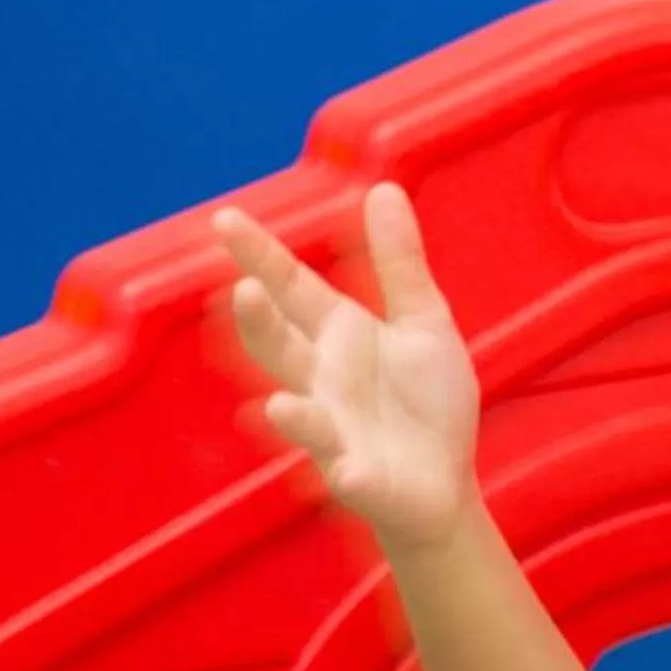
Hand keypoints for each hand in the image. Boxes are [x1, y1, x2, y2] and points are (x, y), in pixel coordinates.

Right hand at [214, 183, 481, 547]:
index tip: (224, 220)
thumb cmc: (427, 401)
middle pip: (280, 347)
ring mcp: (333, 430)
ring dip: (291, 411)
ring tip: (281, 401)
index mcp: (338, 334)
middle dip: (260, 323)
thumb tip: (384, 188)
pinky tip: (344, 467)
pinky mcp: (357, 476)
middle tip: (244, 290)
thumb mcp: (423, 322)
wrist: (446, 483)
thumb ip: (400, 262)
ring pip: (302, 414)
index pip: (291, 287)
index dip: (260, 256)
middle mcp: (322, 378)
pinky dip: (341, 468)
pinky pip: (344, 471)